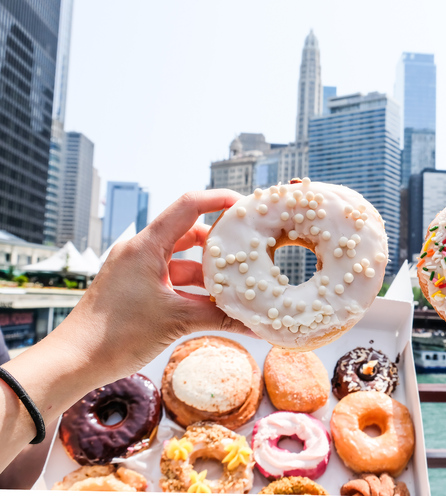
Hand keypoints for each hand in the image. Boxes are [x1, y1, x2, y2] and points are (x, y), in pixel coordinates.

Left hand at [50, 190, 252, 383]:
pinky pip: (173, 281)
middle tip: (248, 252)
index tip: (245, 207)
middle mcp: (141, 252)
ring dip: (209, 273)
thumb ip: (219, 318)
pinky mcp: (137, 289)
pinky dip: (195, 291)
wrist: (74, 362)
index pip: (188, 206)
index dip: (219, 200)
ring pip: (183, 261)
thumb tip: (255, 324)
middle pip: (189, 233)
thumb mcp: (175, 321)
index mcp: (146, 246)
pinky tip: (216, 306)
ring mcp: (138, 270)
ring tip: (237, 285)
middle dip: (220, 244)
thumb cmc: (114, 335)